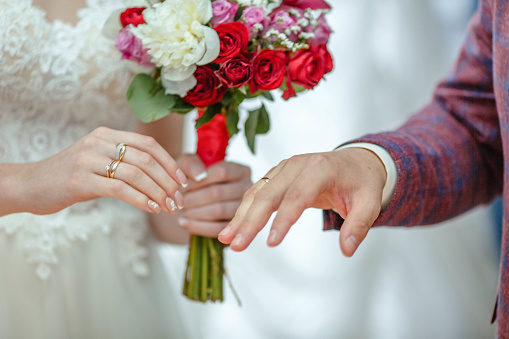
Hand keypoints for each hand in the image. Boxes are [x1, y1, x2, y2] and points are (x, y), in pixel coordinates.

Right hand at [8, 127, 186, 215]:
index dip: (169, 162)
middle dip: (168, 181)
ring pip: (137, 174)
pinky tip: (153, 208)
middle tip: (179, 199)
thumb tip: (161, 179)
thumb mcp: (98, 161)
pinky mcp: (81, 179)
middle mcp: (99, 142)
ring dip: (159, 193)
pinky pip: (121, 189)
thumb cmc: (70, 177)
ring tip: (169, 207)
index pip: (148, 143)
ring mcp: (89, 159)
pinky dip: (142, 199)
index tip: (183, 181)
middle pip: (146, 159)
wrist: (30, 185)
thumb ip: (124, 163)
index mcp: (106, 134)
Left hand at [176, 154, 251, 237]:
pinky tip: (184, 221)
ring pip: (219, 211)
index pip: (222, 171)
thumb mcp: (188, 164)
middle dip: (194, 198)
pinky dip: (197, 226)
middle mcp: (247, 189)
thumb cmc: (193, 179)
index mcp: (240, 171)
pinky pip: (217, 228)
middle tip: (180, 200)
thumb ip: (191, 163)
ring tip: (182, 210)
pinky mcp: (235, 228)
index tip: (184, 185)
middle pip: (218, 192)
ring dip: (195, 212)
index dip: (199, 179)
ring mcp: (244, 210)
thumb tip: (199, 175)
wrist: (194, 200)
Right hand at [217, 148, 386, 256]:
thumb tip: (347, 250)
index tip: (272, 244)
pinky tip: (233, 227)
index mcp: (320, 168)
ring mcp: (284, 167)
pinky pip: (257, 191)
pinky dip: (244, 209)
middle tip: (237, 246)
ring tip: (226, 239)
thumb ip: (358, 226)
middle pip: (269, 194)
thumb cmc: (362, 183)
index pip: (298, 196)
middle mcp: (297, 164)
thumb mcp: (369, 203)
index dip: (283, 220)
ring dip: (241, 216)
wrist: (355, 161)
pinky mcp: (277, 174)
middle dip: (250, 221)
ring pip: (257, 192)